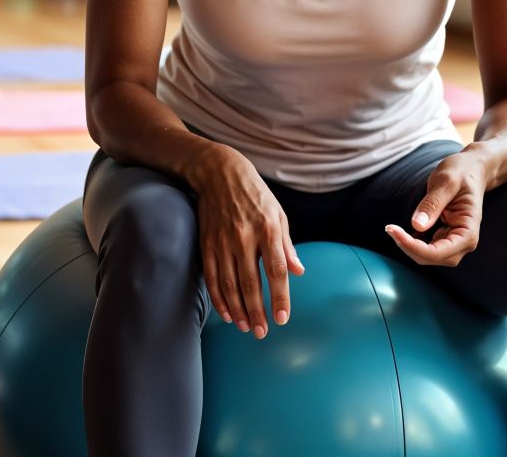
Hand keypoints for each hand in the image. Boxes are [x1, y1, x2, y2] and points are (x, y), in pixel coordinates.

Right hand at [187, 145, 303, 338]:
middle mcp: (244, 237)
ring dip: (238, 309)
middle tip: (262, 332)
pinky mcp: (207, 243)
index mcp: (268, 229)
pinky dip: (218, 297)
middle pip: (251, 283)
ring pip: (229, 284)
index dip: (279, 297)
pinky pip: (212, 276)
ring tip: (246, 327)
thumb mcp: (279, 214)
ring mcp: (223, 241)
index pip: (276, 270)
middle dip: (257, 311)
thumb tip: (299, 271)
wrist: (219, 173)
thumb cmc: (255, 195)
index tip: (282, 319)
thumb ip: (287, 245)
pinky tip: (226, 312)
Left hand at [385, 149, 487, 266]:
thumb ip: (433, 203)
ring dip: (409, 247)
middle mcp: (464, 241)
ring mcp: (455, 241)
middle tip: (390, 228)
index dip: (415, 247)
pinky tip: (401, 231)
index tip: (394, 230)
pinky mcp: (445, 237)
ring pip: (429, 256)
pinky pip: (426, 248)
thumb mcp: (447, 181)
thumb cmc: (462, 173)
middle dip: (409, 247)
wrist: (471, 171)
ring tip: (393, 229)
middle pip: (433, 258)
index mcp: (468, 230)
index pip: (441, 252)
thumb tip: (417, 226)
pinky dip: (412, 243)